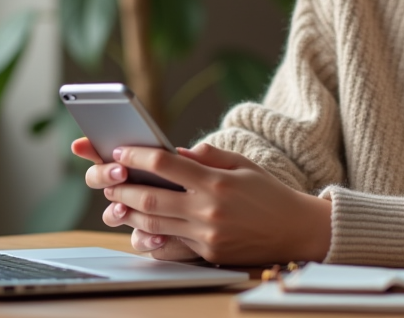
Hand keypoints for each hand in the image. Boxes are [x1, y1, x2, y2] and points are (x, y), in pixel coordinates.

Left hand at [72, 138, 332, 264]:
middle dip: (123, 186)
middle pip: (152, 198)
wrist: (297, 230)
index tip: (121, 150)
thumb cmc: (269, 193)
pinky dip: (150, 238)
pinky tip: (138, 229)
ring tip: (116, 201)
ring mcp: (206, 234)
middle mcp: (208, 209)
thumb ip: (210, 155)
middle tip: (106, 177)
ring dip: (130, 212)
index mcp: (216, 181)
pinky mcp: (207, 253)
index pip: (167, 165)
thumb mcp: (244, 164)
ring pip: (154, 224)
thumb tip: (177, 152)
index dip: (139, 156)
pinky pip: (169, 246)